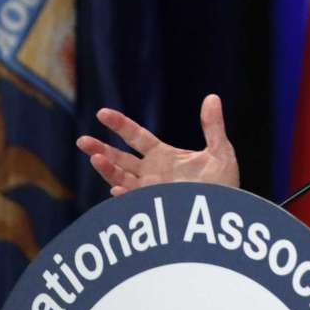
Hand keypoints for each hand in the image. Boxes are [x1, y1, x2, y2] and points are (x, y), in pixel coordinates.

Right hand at [76, 94, 239, 194]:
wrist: (228, 212)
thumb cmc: (224, 182)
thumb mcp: (220, 151)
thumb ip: (213, 126)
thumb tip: (213, 97)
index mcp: (163, 156)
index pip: (136, 136)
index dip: (120, 125)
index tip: (102, 113)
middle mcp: (151, 173)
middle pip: (120, 158)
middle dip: (100, 149)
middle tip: (82, 141)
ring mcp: (150, 192)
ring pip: (121, 179)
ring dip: (107, 170)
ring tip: (95, 158)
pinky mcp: (154, 209)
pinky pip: (135, 202)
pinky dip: (125, 196)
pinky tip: (118, 189)